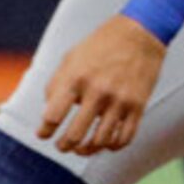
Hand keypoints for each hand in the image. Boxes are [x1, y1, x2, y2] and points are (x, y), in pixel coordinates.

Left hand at [39, 15, 165, 156]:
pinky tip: (105, 143)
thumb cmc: (101, 45)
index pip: (53, 115)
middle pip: (75, 135)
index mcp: (77, 78)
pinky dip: (112, 146)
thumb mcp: (70, 58)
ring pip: (100, 142)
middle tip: (61, 146)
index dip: (45, 131)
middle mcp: (97, 91)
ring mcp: (119, 100)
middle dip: (63, 146)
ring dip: (86, 150)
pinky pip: (124, 138)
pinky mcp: (138, 106)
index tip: (43, 135)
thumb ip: (56, 85)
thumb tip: (49, 112)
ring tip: (81, 149)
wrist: (140, 33)